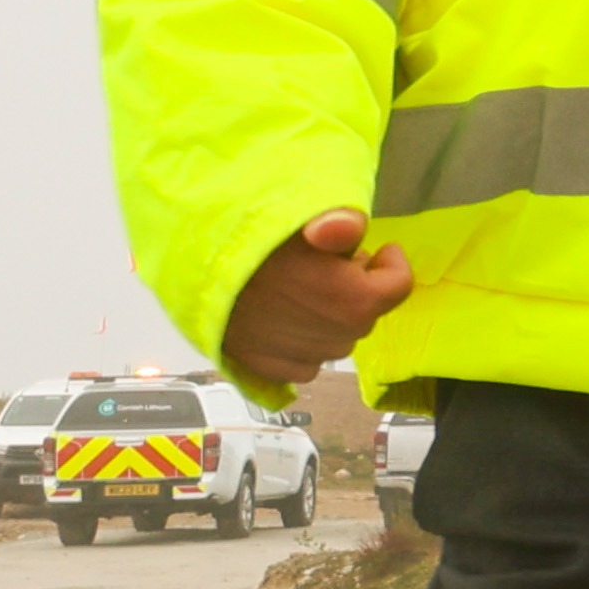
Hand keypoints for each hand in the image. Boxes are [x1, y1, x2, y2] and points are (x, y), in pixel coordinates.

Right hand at [224, 208, 411, 389]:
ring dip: (330, 315)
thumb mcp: (297, 218)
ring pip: (337, 335)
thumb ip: (340, 222)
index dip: (389, 263)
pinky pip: (306, 359)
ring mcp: (307, 358)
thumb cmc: (247, 244)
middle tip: (327, 263)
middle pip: (366, 310)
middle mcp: (339, 336)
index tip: (378, 250)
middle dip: (356, 287)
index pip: (399, 284)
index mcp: (355, 300)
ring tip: (299, 287)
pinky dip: (303, 340)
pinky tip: (280, 316)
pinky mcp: (273, 371)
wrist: (190, 278)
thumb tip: (352, 230)